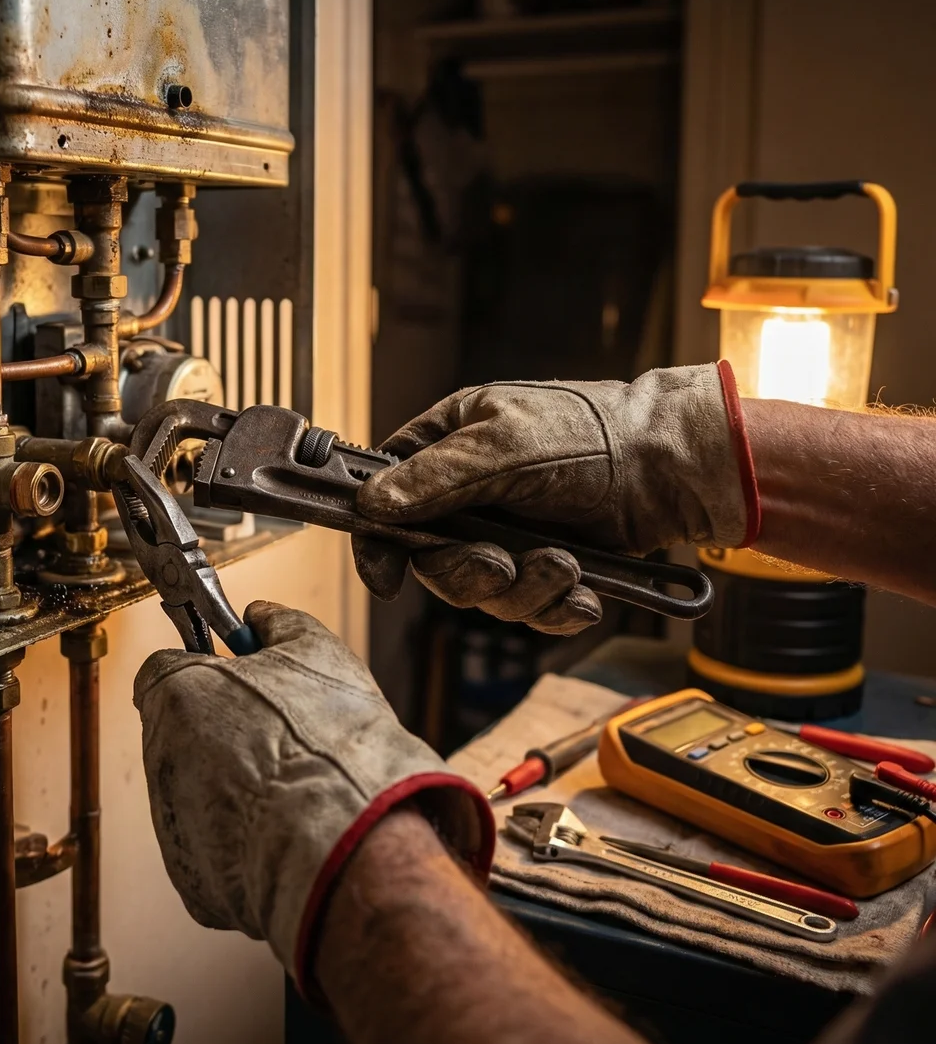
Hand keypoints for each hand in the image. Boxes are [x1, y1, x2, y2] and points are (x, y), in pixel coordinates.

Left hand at [133, 601, 493, 990]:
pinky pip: (214, 850)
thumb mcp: (316, 649)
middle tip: (276, 733)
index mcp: (177, 695)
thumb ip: (277, 622)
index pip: (165, 667)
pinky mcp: (194, 881)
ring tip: (292, 787)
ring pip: (197, 793)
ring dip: (233, 787)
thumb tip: (261, 617)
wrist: (347, 840)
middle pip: (180, 732)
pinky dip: (244, 841)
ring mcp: (172, 826)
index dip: (207, 668)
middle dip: (221, 729)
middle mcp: (160, 760)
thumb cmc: (328, 744)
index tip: (238, 673)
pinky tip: (286, 830)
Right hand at [353, 363, 757, 633]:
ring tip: (566, 566)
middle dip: (469, 574)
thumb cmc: (589, 434)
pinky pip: (530, 609)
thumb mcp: (502, 446)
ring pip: (483, 593)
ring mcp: (510, 533)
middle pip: (433, 561)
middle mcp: (471, 494)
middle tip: (501, 565)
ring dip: (523, 591)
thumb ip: (433, 477)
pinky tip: (583, 594)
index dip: (379, 539)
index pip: (387, 496)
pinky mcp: (547, 566)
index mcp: (448, 445)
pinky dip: (556, 608)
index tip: (385, 576)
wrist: (672, 467)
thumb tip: (372, 504)